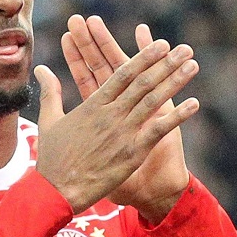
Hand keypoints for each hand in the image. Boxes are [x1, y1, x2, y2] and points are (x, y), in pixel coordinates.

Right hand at [34, 37, 198, 214]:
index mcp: (92, 105)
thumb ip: (50, 92)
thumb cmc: (51, 158)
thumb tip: (41, 69)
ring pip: (153, 100)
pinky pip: (159, 130)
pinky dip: (177, 116)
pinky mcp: (132, 153)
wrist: (55, 191)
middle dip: (165, 63)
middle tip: (185, 48)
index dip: (143, 57)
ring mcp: (122, 132)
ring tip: (192, 65)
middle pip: (143, 82)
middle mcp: (110, 114)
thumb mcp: (49, 120)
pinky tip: (194, 103)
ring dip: (175, 81)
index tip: (160, 44)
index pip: (122, 74)